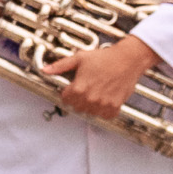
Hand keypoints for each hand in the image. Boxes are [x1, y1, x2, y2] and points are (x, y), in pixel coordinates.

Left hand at [42, 34, 158, 121]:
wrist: (128, 59)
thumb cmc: (104, 58)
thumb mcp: (79, 58)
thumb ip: (61, 66)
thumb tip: (44, 70)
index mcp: (78, 89)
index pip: (65, 100)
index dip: (68, 93)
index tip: (73, 88)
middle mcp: (90, 99)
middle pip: (76, 107)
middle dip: (78, 100)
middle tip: (87, 89)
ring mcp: (103, 104)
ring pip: (90, 112)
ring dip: (91, 106)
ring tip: (96, 93)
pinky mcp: (115, 106)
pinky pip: (105, 116)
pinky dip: (105, 110)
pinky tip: (105, 99)